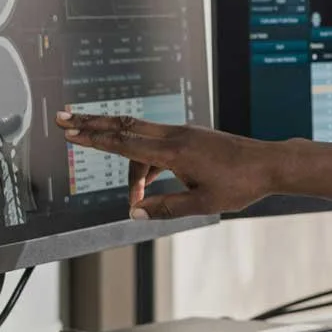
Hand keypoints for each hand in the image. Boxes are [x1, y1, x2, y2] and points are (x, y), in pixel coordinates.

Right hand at [52, 112, 277, 217]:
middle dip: (91, 125)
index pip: (125, 143)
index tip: (70, 132)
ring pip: (139, 138)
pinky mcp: (190, 137)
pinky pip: (156, 144)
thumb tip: (133, 211)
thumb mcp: (201, 203)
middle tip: (62, 119)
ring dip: (122, 155)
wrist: (269, 164)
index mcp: (174, 151)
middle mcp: (175, 136)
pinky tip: (146, 185)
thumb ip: (164, 207)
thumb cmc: (239, 185)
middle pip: (124, 126)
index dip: (94, 138)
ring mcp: (183, 133)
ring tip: (130, 192)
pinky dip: (143, 161)